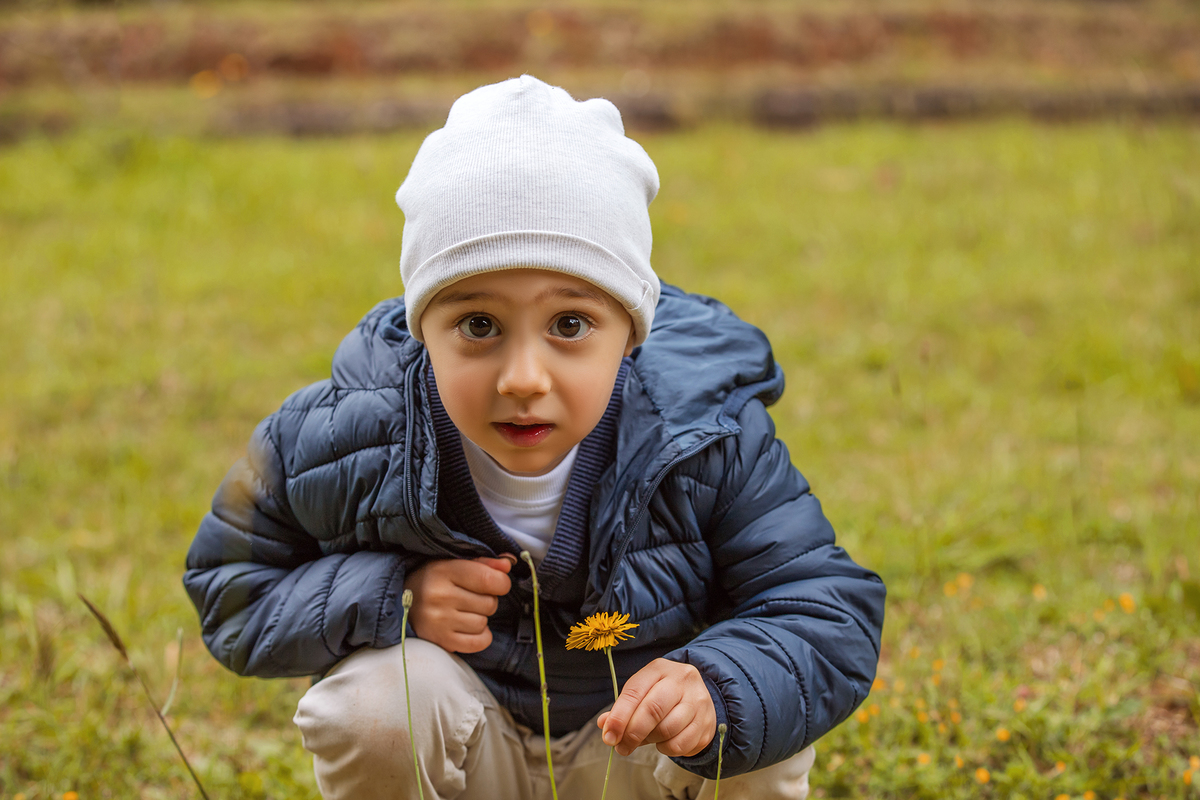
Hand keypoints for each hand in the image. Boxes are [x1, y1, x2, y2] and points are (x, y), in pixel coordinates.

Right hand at [405, 556, 512, 653]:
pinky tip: (467, 627)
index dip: (501, 583)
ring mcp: (439, 621)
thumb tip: (508, 566)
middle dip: (486, 601)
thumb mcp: (454, 563)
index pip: (489, 580)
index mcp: (445, 571)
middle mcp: (440, 596)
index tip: (496, 583)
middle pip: (490, 603)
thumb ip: (484, 563)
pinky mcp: (440, 641)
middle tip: (470, 598)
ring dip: (480, 619)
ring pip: (484, 623)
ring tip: (463, 612)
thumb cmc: (433, 581)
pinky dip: (480, 637)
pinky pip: (479, 642)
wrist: (399, 602)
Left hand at [597, 658, 716, 757]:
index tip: (609, 736)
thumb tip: (604, 725)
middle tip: (622, 747)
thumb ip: (622, 708)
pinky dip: (666, 748)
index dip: (619, 717)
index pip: (635, 691)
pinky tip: (663, 742)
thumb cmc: (662, 694)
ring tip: (644, 740)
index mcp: (659, 668)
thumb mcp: (642, 692)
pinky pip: (680, 744)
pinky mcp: (706, 723)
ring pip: (667, 729)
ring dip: (650, 741)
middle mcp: (681, 680)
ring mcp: (697, 700)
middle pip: (653, 709)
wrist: (698, 695)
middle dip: (632, 732)